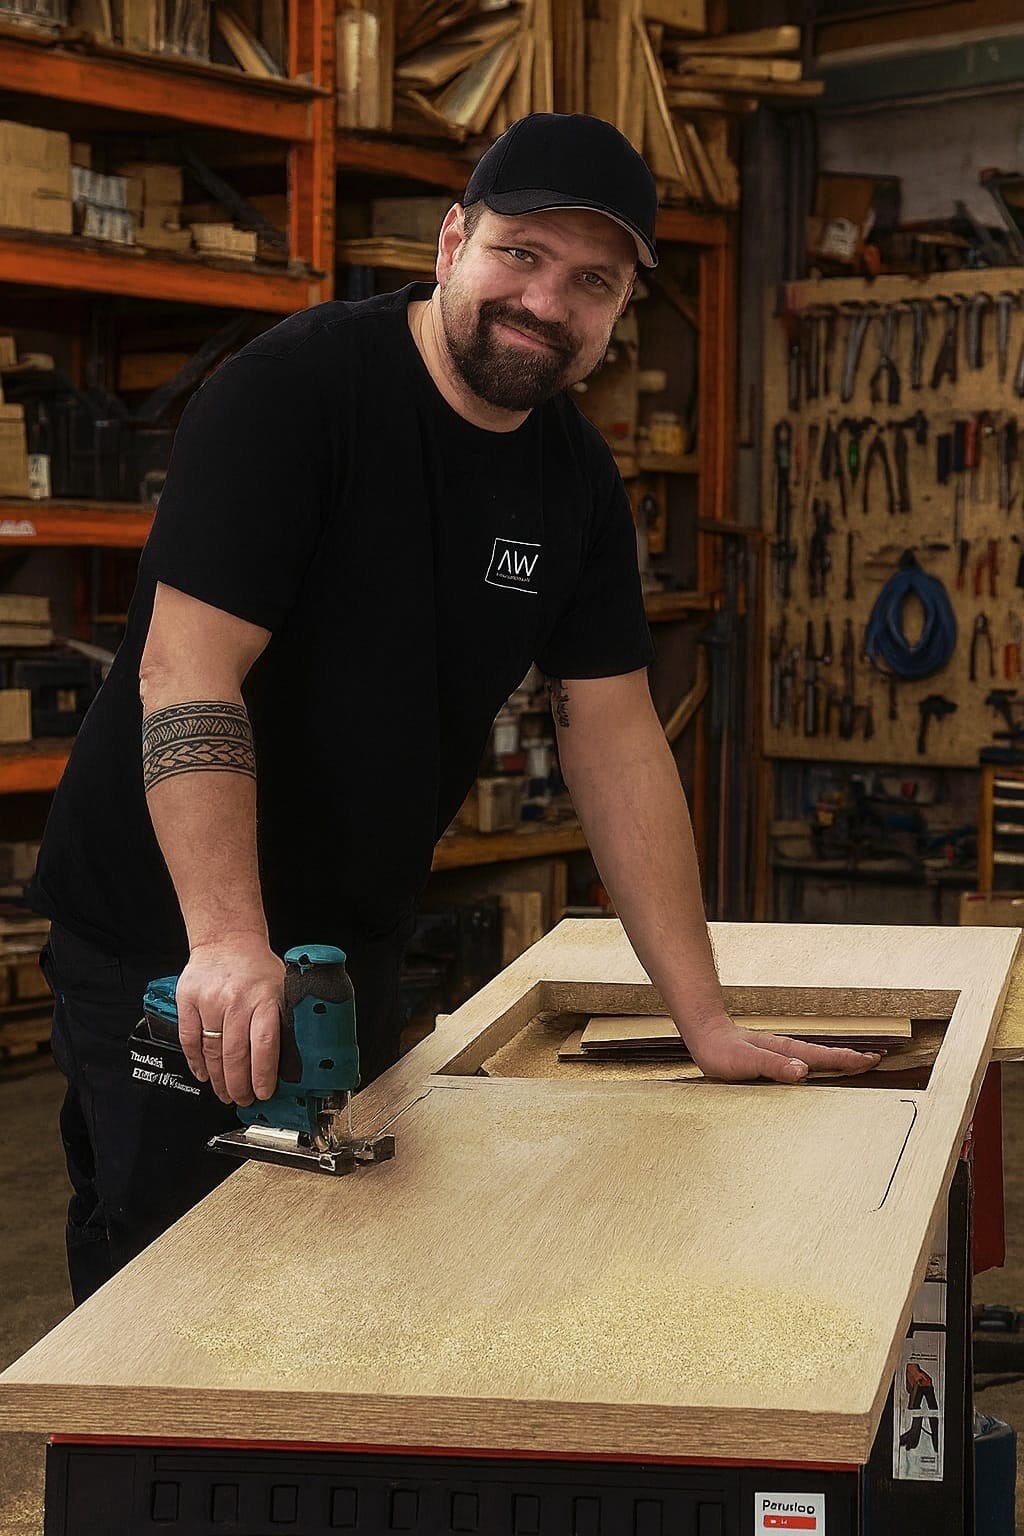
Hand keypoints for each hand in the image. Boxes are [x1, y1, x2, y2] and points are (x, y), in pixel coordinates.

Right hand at [175, 935, 284, 1105]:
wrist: (226, 939)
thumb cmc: (256, 968)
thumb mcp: (281, 989)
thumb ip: (283, 1021)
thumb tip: (290, 1061)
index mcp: (264, 998)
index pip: (264, 1046)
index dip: (262, 1075)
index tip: (263, 1092)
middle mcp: (236, 1000)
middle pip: (235, 1055)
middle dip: (239, 1085)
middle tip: (242, 1099)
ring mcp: (209, 1001)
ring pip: (212, 1052)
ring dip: (218, 1079)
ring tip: (225, 1093)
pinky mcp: (187, 1001)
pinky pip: (189, 1040)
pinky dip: (196, 1062)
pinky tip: (204, 1075)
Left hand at [683, 1014, 882, 1084]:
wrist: (706, 1036)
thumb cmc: (722, 1052)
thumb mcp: (747, 1063)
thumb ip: (774, 1067)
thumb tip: (802, 1071)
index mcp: (786, 1052)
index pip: (823, 1057)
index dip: (847, 1060)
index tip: (871, 1060)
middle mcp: (787, 1051)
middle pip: (825, 1056)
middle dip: (850, 1058)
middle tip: (874, 1061)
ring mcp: (781, 1053)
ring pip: (816, 1057)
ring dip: (837, 1060)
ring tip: (856, 1063)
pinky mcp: (773, 1058)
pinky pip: (803, 1061)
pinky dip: (818, 1063)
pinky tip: (818, 1068)